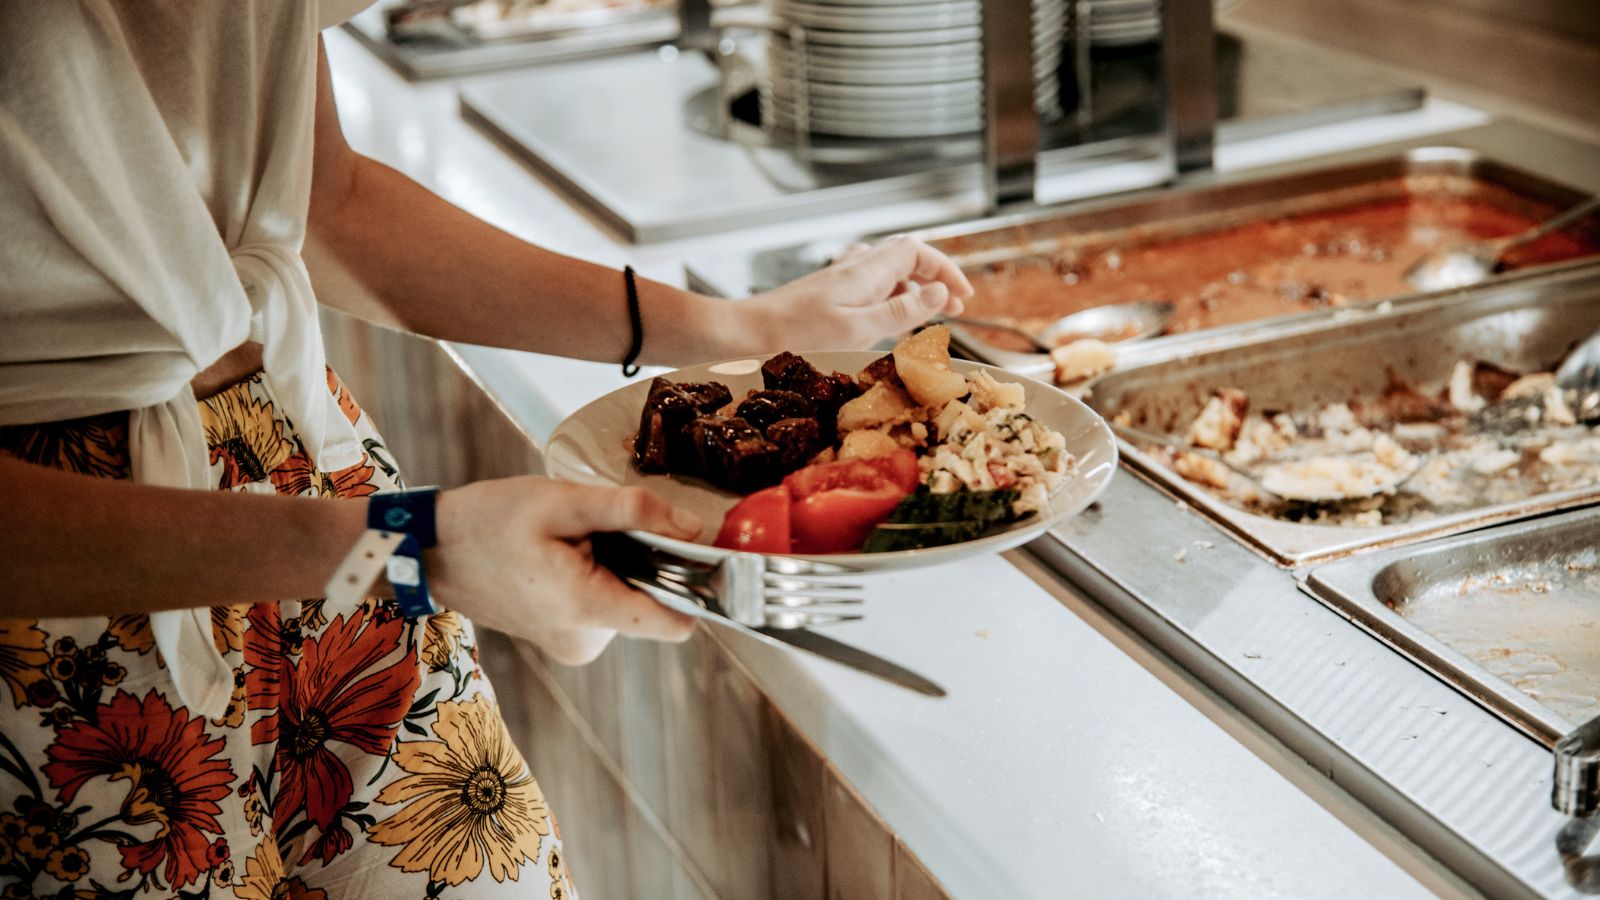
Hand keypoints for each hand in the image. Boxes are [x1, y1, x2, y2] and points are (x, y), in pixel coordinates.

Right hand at [425, 477, 702, 664]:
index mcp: (585, 609)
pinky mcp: (568, 642)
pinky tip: (564, 559)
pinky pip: (608, 608)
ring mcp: (575, 647)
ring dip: (618, 569)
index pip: (674, 623)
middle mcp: (585, 642)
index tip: (685, 548)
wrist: (432, 552)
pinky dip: (600, 580)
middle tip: (595, 531)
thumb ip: (631, 512)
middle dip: (641, 562)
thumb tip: (692, 530)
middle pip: (653, 603)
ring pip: (630, 603)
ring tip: (571, 543)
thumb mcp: (562, 501)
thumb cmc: (492, 519)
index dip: (692, 586)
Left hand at [738, 235, 974, 351]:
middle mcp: (853, 268)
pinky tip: (884, 317)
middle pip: (905, 257)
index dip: (945, 268)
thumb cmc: (799, 337)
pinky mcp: (825, 293)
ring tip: (925, 312)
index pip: (918, 251)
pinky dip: (888, 294)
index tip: (963, 295)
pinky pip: (867, 284)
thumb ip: (902, 310)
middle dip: (934, 277)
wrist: (746, 334)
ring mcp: (837, 279)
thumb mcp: (859, 328)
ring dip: (912, 286)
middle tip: (953, 307)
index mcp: (867, 271)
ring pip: (886, 269)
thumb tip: (939, 292)